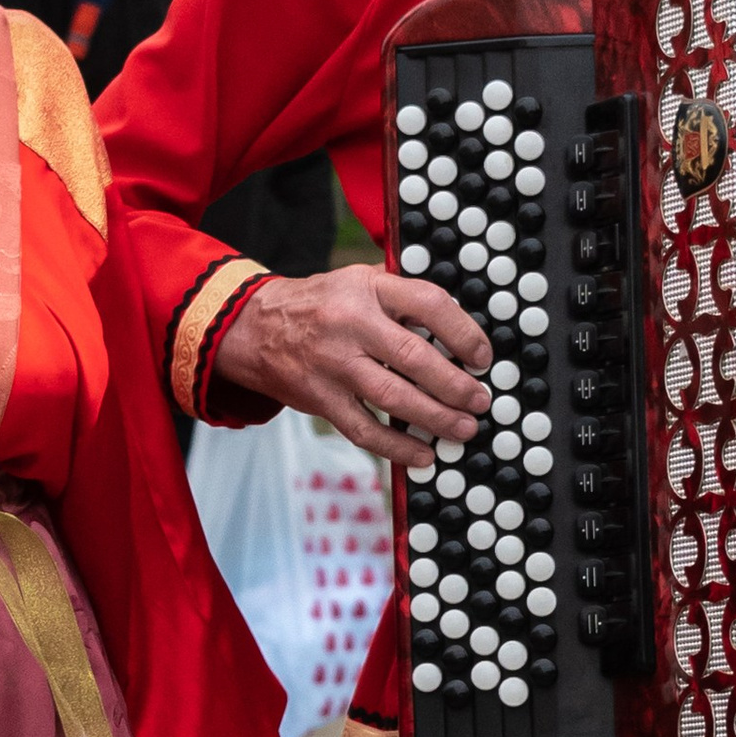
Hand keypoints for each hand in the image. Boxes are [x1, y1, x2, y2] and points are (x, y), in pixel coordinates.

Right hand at [214, 267, 489, 473]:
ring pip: (392, 398)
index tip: (482, 356)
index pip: (427, 304)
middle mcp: (350, 324)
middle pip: (414, 357)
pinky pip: (364, 430)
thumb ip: (401, 298)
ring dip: (435, 418)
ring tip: (463, 429)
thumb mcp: (359, 282)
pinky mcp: (320, 399)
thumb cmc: (321, 305)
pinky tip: (423, 455)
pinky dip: (397, 448)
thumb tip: (459, 329)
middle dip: (455, 385)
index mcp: (367, 288)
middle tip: (480, 401)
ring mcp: (333, 365)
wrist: (253, 327)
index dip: (463, 332)